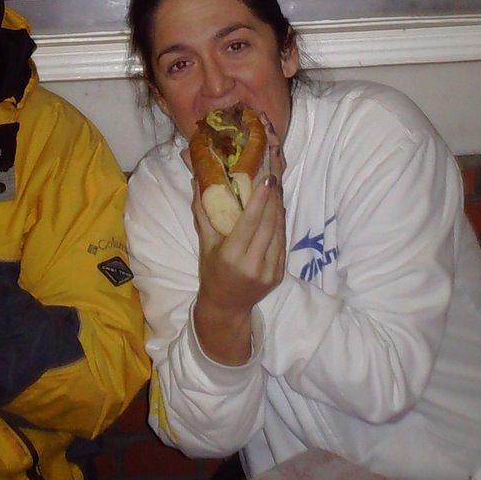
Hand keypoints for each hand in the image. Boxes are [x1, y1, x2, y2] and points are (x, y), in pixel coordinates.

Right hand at [192, 124, 285, 363]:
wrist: (226, 307)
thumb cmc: (211, 272)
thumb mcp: (204, 243)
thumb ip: (203, 211)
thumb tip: (198, 178)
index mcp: (233, 256)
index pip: (251, 223)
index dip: (261, 199)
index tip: (267, 178)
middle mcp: (254, 264)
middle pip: (269, 224)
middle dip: (273, 197)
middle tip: (274, 173)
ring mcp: (270, 271)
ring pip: (279, 231)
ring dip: (279, 206)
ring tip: (276, 186)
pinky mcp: (279, 274)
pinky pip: (282, 242)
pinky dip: (280, 222)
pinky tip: (277, 207)